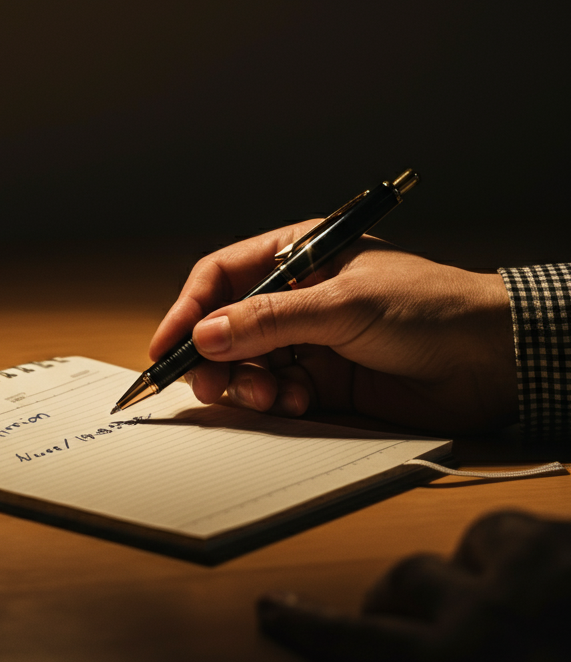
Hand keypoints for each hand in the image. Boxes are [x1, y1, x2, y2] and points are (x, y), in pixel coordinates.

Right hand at [149, 222, 517, 432]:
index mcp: (297, 257)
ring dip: (245, 384)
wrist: (495, 359)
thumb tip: (205, 335)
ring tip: (266, 395)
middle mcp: (296, 300)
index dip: (189, 309)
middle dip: (213, 356)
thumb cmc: (429, 306)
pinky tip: (294, 403)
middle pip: (226, 327)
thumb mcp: (343, 304)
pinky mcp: (325, 384)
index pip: (222, 277)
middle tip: (209, 382)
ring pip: (247, 366)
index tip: (167, 345)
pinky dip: (274, 404)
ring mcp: (309, 343)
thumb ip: (270, 322)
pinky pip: (277, 395)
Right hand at [257, 510, 570, 661]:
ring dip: (478, 569)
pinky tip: (552, 580)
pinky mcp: (566, 538)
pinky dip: (527, 553)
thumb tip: (384, 656)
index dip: (311, 626)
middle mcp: (492, 614)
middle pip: (406, 578)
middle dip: (404, 597)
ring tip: (513, 602)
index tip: (273, 608)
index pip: (360, 643)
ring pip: (473, 542)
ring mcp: (537, 569)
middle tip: (426, 626)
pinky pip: (525, 529)